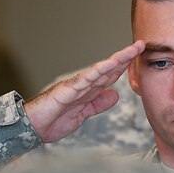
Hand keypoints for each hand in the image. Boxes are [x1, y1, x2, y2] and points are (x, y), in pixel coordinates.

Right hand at [25, 40, 144, 142]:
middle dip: (125, 57)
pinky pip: (83, 80)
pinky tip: (108, 65)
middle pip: (108, 68)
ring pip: (99, 70)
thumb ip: (98, 104)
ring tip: (130, 51)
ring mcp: (75, 86)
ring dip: (115, 61)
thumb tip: (115, 94)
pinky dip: (96, 72)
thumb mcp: (83, 114)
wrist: (32, 127)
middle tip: (141, 45)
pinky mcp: (65, 91)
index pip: (111, 75)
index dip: (126, 66)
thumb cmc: (54, 120)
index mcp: (89, 90)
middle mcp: (84, 84)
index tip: (140, 57)